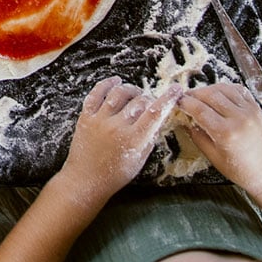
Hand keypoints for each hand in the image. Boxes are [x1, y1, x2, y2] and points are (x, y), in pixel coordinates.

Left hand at [58, 76, 178, 195]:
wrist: (86, 180)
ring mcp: (100, 120)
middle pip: (139, 101)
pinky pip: (96, 93)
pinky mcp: (86, 117)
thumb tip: (158, 121)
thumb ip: (149, 139)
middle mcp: (117, 126)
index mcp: (133, 139)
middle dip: (148, 99)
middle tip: (149, 102)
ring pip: (119, 93)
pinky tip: (115, 81)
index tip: (175, 90)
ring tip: (135, 93)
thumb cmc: (114, 175)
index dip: (167, 99)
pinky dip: (106, 84)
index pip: (155, 113)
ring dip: (131, 90)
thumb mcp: (139, 161)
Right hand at [177, 82, 261, 196]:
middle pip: (210, 95)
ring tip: (201, 96)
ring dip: (209, 89)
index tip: (178, 102)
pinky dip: (226, 89)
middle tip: (186, 97)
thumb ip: (198, 137)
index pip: (200, 110)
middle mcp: (239, 118)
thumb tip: (186, 122)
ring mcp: (250, 111)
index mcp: (226, 133)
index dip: (186, 103)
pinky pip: (239, 91)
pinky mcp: (257, 109)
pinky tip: (219, 94)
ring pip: (224, 89)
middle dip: (195, 94)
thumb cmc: (242, 170)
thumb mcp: (214, 158)